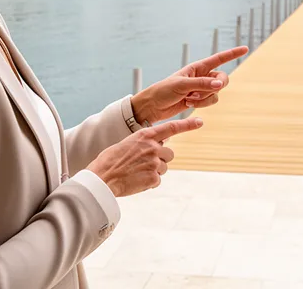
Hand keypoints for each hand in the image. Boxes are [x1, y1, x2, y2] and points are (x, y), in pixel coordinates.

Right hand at [86, 117, 203, 196]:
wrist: (103, 178)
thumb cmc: (110, 160)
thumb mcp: (127, 143)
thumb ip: (144, 143)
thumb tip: (159, 145)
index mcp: (145, 135)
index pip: (171, 127)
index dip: (187, 124)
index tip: (200, 121)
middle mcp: (153, 147)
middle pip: (169, 154)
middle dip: (161, 159)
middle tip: (143, 164)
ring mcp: (154, 162)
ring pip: (163, 168)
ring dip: (154, 171)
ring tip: (136, 172)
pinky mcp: (154, 177)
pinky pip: (157, 180)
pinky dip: (149, 182)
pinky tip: (136, 181)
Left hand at [131, 46, 247, 124]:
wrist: (153, 106)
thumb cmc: (163, 91)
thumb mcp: (182, 85)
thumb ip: (202, 84)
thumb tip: (221, 83)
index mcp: (197, 67)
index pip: (219, 58)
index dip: (232, 54)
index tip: (246, 48)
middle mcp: (201, 76)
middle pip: (222, 78)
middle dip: (216, 86)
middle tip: (202, 91)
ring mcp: (201, 89)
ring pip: (217, 92)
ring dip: (205, 98)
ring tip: (189, 99)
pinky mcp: (199, 100)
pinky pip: (210, 101)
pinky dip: (202, 104)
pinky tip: (188, 104)